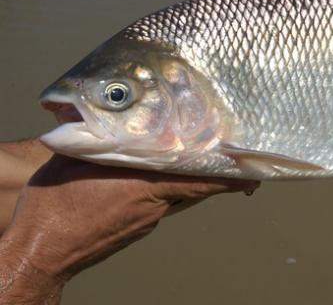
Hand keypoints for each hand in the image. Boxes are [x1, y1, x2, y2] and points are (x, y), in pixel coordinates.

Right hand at [0, 153, 257, 303]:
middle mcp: (154, 204)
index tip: (254, 171)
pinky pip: (158, 204)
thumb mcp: (74, 159)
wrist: (41, 252)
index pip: (201, 178)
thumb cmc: (56, 205)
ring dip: (182, 178)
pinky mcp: (137, 229)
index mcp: (146, 183)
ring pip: (177, 194)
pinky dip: (160, 191)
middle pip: (194, 185)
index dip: (230, 175)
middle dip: (212, 172)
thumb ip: (99, 138)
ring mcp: (147, 220)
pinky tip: (144, 180)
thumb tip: (104, 117)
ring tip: (185, 160)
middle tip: (234, 161)